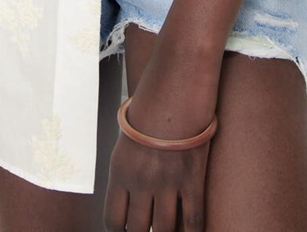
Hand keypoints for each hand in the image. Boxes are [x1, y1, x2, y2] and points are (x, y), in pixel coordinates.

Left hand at [103, 72, 216, 231]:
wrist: (175, 88)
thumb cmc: (151, 107)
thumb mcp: (127, 137)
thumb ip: (127, 167)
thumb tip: (131, 192)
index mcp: (120, 171)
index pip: (113, 220)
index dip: (120, 231)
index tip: (128, 230)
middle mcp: (140, 181)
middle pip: (138, 229)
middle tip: (149, 228)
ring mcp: (167, 183)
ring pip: (165, 230)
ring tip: (168, 228)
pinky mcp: (191, 179)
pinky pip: (192, 220)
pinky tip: (191, 231)